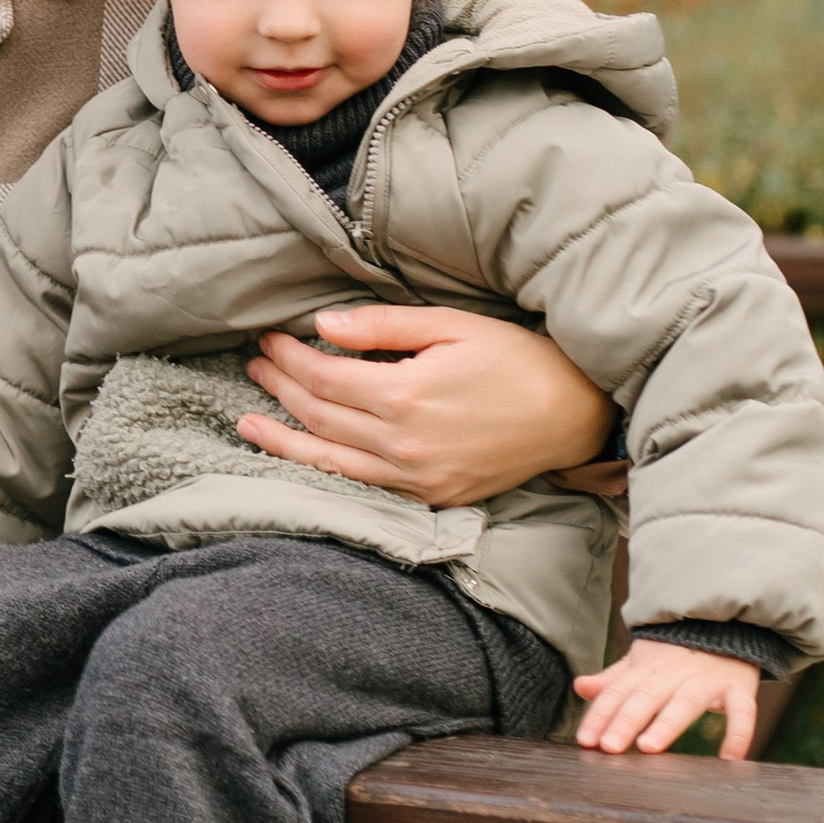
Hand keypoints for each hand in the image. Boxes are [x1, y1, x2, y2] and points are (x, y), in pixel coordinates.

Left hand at [237, 301, 611, 506]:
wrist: (575, 413)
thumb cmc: (516, 359)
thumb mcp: (451, 326)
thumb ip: (381, 328)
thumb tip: (322, 327)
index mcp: (407, 396)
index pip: (324, 377)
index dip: (290, 357)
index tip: (270, 338)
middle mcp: (405, 444)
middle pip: (320, 416)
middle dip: (281, 389)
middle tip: (255, 366)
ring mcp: (417, 477)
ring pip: (331, 460)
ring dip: (285, 440)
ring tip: (248, 423)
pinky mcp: (431, 496)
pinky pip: (363, 486)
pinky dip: (326, 470)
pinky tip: (303, 458)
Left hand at [574, 638, 759, 763]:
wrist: (725, 622)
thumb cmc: (677, 653)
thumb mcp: (643, 662)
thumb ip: (614, 680)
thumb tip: (580, 687)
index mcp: (647, 666)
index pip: (618, 691)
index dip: (600, 715)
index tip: (586, 741)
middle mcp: (675, 671)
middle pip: (647, 696)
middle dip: (625, 721)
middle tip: (609, 747)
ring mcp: (708, 678)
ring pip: (686, 702)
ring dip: (667, 724)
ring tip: (648, 747)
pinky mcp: (739, 686)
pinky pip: (743, 710)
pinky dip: (739, 733)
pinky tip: (729, 759)